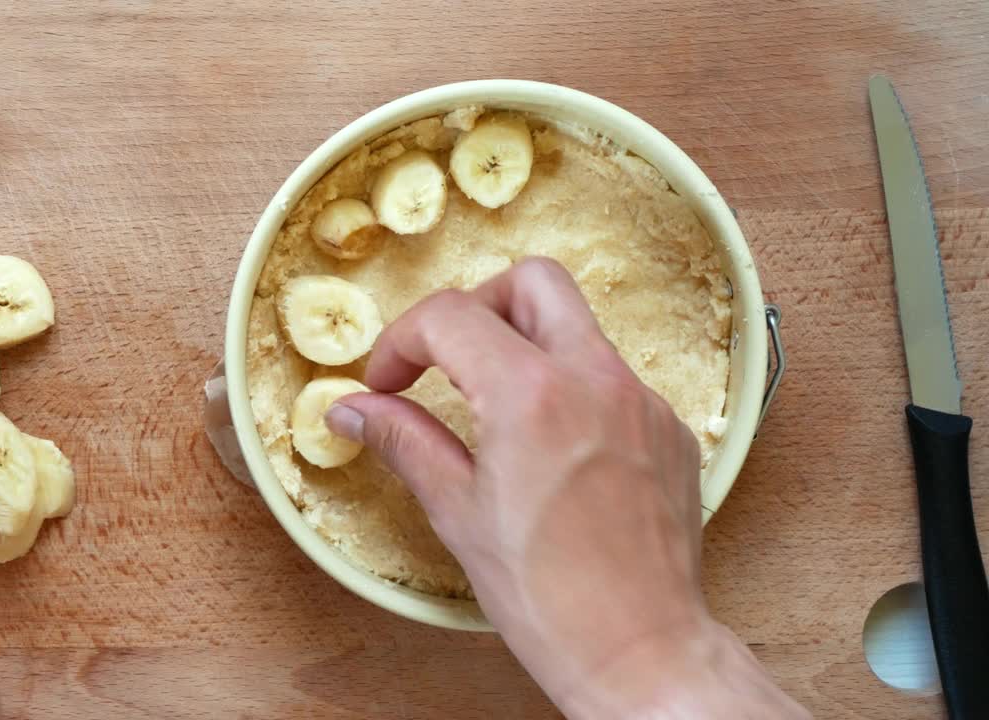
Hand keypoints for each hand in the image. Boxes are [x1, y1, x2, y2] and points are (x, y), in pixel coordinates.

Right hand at [327, 258, 807, 718]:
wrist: (639, 648)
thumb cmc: (546, 594)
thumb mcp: (457, 512)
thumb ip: (403, 441)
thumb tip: (352, 410)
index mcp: (532, 394)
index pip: (451, 316)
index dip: (401, 342)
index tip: (386, 382)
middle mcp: (597, 379)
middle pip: (533, 281)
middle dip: (478, 304)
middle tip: (448, 357)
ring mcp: (642, 401)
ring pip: (580, 327)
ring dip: (528, 345)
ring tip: (496, 407)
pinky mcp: (670, 429)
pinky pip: (614, 378)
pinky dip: (573, 389)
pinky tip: (553, 448)